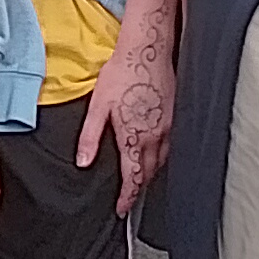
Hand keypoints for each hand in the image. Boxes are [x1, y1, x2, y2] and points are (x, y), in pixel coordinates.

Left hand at [86, 37, 174, 217]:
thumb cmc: (121, 73)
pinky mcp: (174, 115)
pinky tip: (153, 153)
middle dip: (139, 187)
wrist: (147, 49)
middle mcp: (156, 136)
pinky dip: (161, 157)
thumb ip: (90, 137)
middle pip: (149, 172)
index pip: (133, 177)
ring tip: (140, 180)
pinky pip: (170, 145)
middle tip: (129, 197)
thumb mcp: (98, 106)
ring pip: (162, 160)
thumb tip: (83, 162)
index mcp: (135, 137)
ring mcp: (168, 126)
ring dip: (150, 173)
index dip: (127, 197)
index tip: (121, 209)